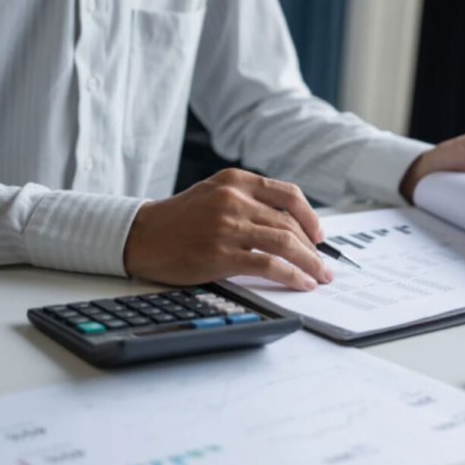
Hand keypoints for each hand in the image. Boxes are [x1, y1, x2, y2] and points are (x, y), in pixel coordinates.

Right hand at [123, 169, 332, 289]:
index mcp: (235, 180)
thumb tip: (289, 228)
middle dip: (313, 248)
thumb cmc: (179, 220)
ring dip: (309, 262)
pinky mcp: (220, 254)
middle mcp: (233, 198)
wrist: (140, 235)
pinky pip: (268, 264)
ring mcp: (227, 226)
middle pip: (289, 223)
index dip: (310, 217)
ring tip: (320, 277)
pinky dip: (291, 275)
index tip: (320, 236)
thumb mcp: (214, 194)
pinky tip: (301, 283)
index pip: (288, 194)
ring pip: (284, 242)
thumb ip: (248, 202)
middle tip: (324, 265)